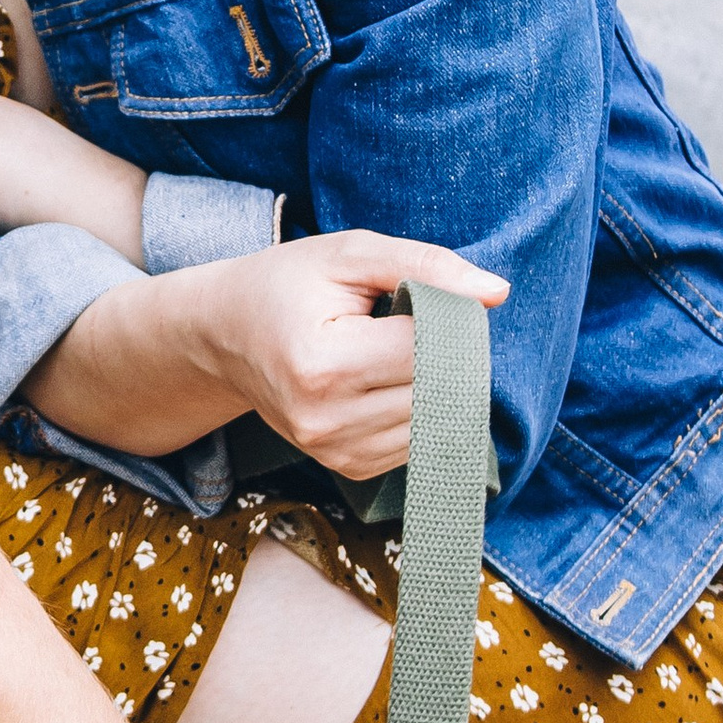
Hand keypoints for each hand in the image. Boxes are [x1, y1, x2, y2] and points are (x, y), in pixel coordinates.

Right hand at [178, 228, 508, 484]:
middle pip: (435, 387)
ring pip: (434, 419)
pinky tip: (384, 380)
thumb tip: (496, 292)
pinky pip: (417, 441)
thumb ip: (424, 266)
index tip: (420, 296)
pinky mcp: (347, 467)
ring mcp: (334, 452)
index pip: (425, 348)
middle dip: (442, 352)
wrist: (226, 335)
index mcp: (323, 366)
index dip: (442, 317)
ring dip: (433, 383)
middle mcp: (326, 421)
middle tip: (407, 320)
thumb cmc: (287, 286)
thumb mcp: (349, 254)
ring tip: (389, 349)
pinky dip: (417, 409)